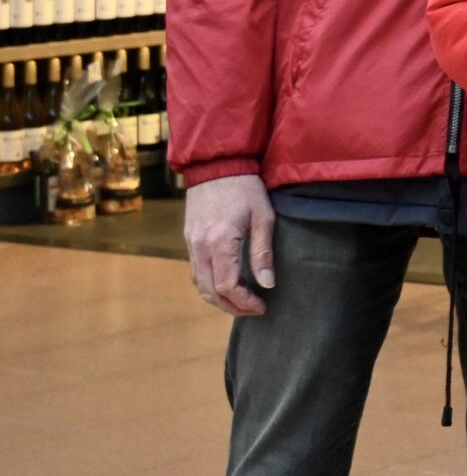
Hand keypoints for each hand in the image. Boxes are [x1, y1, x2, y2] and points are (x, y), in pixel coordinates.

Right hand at [184, 174, 275, 316]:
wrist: (217, 165)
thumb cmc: (245, 188)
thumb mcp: (263, 218)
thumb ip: (262, 253)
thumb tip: (267, 284)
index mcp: (219, 242)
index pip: (227, 286)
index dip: (244, 302)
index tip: (262, 306)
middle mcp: (200, 247)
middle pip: (209, 291)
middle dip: (231, 307)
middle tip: (253, 310)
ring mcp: (191, 244)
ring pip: (199, 284)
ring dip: (218, 299)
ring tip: (242, 303)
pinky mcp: (189, 239)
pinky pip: (195, 271)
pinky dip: (208, 285)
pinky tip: (226, 285)